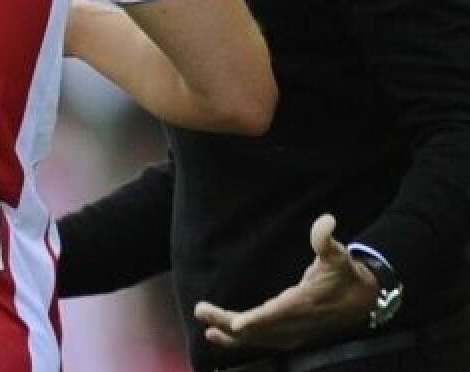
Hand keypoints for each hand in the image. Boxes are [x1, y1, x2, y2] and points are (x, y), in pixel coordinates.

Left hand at [194, 214, 378, 351]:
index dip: (258, 320)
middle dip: (229, 324)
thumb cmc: (345, 273)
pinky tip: (224, 337)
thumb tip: (326, 221)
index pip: (279, 314)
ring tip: (208, 331)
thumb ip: (326, 239)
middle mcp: (298, 322)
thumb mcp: (338, 254)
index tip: (237, 324)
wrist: (363, 299)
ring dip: (232, 337)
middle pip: (260, 329)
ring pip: (260, 339)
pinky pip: (265, 342)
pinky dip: (245, 342)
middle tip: (201, 311)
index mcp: (305, 303)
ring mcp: (296, 332)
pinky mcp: (293, 336)